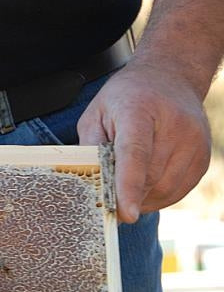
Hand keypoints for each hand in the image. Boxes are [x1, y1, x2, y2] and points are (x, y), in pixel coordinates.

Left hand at [77, 62, 211, 222]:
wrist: (169, 77)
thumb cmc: (126, 99)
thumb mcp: (96, 114)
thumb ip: (89, 148)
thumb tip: (89, 185)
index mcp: (139, 111)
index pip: (135, 154)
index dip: (129, 186)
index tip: (126, 214)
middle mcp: (174, 125)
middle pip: (148, 178)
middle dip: (125, 194)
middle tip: (108, 192)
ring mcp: (194, 141)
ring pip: (163, 190)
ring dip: (141, 197)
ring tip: (127, 182)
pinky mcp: (203, 157)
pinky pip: (177, 191)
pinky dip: (157, 196)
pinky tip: (145, 182)